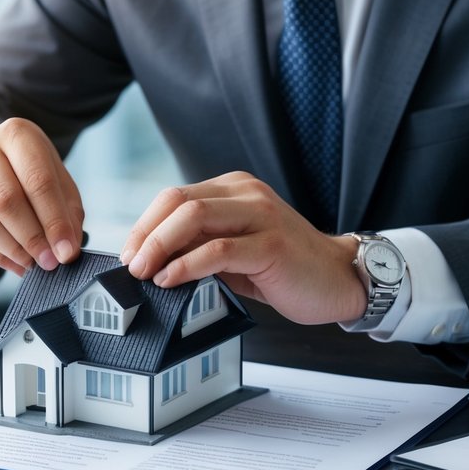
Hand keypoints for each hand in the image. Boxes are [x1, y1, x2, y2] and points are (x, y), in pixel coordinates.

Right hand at [0, 118, 84, 275]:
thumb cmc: (30, 173)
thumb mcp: (57, 181)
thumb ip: (67, 212)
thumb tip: (68, 249)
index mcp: (17, 134)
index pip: (38, 180)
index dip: (54, 220)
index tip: (66, 251)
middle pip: (7, 200)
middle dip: (32, 238)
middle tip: (49, 262)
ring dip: (13, 250)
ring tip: (33, 264)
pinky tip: (15, 263)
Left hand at [119, 172, 366, 324]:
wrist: (339, 280)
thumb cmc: (285, 269)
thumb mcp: (235, 252)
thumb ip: (200, 247)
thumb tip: (152, 260)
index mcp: (234, 189)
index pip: (175, 197)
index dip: (144, 224)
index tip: (129, 254)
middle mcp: (247, 194)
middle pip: (178, 202)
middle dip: (146, 235)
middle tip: (131, 266)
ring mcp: (261, 216)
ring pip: (194, 218)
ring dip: (160, 247)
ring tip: (145, 273)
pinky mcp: (271, 245)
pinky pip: (218, 250)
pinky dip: (187, 265)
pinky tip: (171, 279)